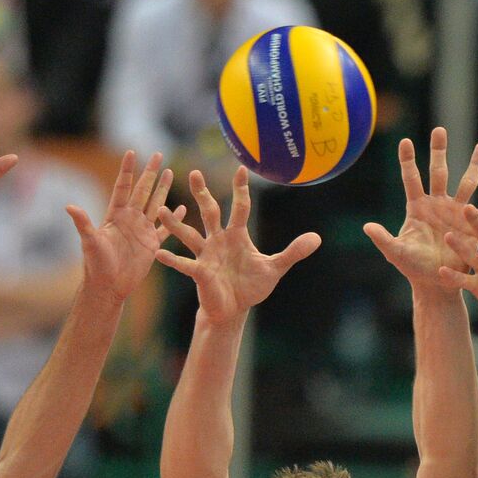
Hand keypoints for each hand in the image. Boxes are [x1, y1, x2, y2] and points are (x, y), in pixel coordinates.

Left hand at [67, 151, 181, 303]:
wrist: (109, 286)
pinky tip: (182, 207)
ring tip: (171, 172)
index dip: (127, 170)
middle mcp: (130, 219)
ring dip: (163, 189)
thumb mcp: (90, 242)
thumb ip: (83, 223)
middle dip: (150, 173)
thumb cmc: (96, 265)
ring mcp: (142, 231)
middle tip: (159, 155)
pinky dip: (174, 218)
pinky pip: (165, 228)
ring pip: (156, 204)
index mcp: (116, 215)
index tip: (131, 152)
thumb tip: (69, 206)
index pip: (123, 187)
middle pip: (143, 191)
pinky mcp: (151, 244)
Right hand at [156, 167, 319, 324]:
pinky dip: (172, 259)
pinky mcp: (199, 273)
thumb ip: (293, 252)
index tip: (240, 169)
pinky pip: (184, 264)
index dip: (240, 189)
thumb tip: (317, 238)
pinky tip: (159, 253)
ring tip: (161, 210)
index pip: (240, 207)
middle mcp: (218, 240)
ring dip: (176, 224)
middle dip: (203, 194)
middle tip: (195, 173)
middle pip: (210, 212)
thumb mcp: (275, 268)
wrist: (233, 309)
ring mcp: (206, 255)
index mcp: (236, 235)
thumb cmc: (251, 286)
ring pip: (189, 234)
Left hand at [364, 127, 477, 295]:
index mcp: (418, 208)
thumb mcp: (396, 253)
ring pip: (467, 183)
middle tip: (440, 130)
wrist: (435, 283)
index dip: (408, 160)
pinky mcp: (472, 225)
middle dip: (439, 151)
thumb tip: (367, 226)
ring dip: (475, 165)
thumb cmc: (413, 268)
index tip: (405, 141)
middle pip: (439, 172)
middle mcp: (438, 205)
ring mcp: (456, 213)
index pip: (411, 179)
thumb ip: (383, 239)